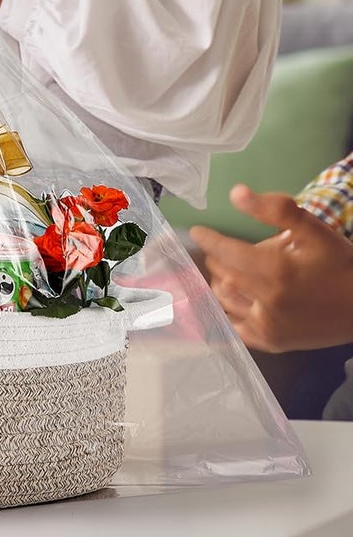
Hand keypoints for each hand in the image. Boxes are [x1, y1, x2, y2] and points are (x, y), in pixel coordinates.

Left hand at [192, 184, 352, 352]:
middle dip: (217, 259)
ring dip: (220, 282)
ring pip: (225, 300)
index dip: (208, 239)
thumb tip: (236, 193)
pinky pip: (235, 328)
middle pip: (222, 274)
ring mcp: (269, 326)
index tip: (198, 231)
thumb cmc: (340, 265)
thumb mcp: (314, 230)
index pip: (224, 252)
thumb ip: (276, 209)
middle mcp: (267, 301)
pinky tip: (230, 301)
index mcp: (275, 271)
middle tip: (221, 250)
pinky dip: (227, 312)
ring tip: (226, 271)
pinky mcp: (273, 343)